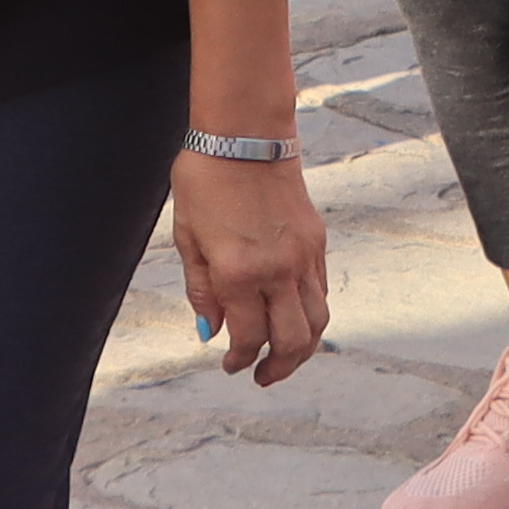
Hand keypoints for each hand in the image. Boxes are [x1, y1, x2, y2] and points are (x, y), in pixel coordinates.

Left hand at [166, 146, 332, 383]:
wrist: (245, 133)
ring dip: (302, 347)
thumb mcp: (187, 237)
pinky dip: (310, 314)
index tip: (230, 366)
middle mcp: (278, 270)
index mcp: (239, 272)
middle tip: (262, 376)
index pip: (248, 338)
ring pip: (318, 321)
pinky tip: (291, 315)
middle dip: (279, 367)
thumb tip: (211, 331)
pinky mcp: (316, 241)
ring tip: (284, 355)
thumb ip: (201, 289)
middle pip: (294, 341)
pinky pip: (321, 292)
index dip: (239, 360)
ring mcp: (303, 256)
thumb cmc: (205, 180)